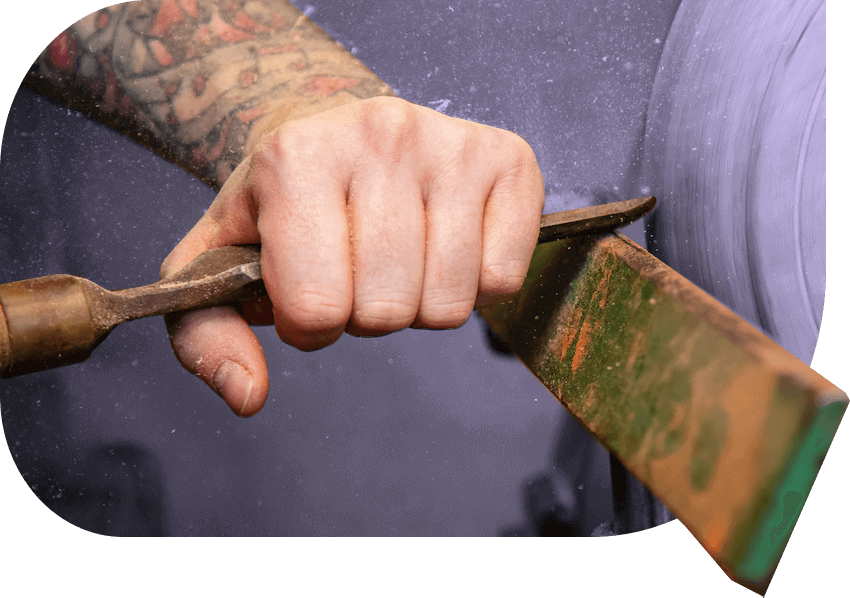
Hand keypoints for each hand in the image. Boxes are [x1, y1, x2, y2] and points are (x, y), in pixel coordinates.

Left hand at [158, 96, 544, 415]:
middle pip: (388, 311)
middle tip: (353, 272)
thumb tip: (247, 395)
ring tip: (395, 259)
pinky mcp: (508, 159)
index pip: (317, 306)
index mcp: (297, 157)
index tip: (304, 290)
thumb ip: (208, 334)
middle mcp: (380, 135)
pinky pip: (503, 278)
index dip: (307, 324)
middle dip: (364, 315)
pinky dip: (473, 286)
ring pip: (450, 303)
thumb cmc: (280, 201)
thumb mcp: (216, 259)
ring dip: (418, 304)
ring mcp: (450, 144)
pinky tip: (443, 246)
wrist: (331, 127)